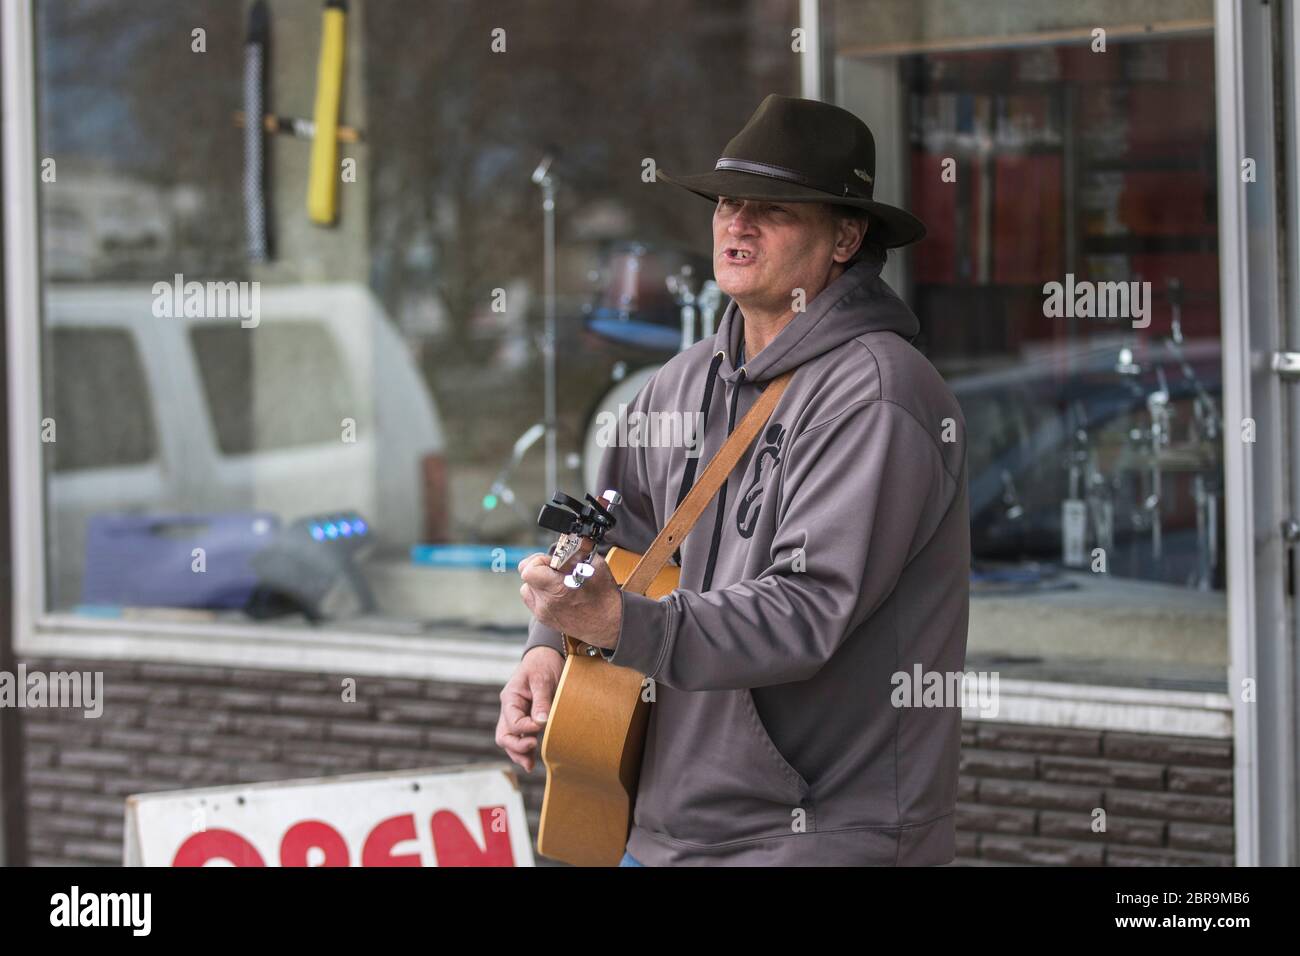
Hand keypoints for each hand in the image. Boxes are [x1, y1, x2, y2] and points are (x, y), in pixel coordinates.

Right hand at [495, 646, 563, 772]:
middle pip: (504, 735)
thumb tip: (541, 723)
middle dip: (516, 747)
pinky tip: (532, 760)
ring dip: (518, 753)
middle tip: (532, 747)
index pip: (513, 721)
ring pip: (510, 740)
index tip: (542, 726)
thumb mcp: (542, 680)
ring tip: (530, 766)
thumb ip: (541, 701)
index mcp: (510, 698)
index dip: (526, 728)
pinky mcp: (527, 719)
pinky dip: (524, 749)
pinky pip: (521, 738)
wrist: (548, 655)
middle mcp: (510, 709)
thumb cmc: (544, 664)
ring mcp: (517, 715)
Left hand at [517, 551, 622, 649]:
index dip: (539, 560)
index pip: (529, 570)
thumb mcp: (596, 566)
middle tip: (555, 569)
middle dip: (539, 568)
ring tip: (555, 581)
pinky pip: (532, 600)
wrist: (609, 624)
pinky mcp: (544, 619)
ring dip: (537, 581)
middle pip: (526, 577)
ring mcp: (543, 614)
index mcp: (558, 590)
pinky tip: (555, 591)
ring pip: (526, 588)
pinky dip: (540, 593)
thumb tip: (571, 542)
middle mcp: (546, 604)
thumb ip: (579, 551)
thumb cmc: (605, 597)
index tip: (552, 562)